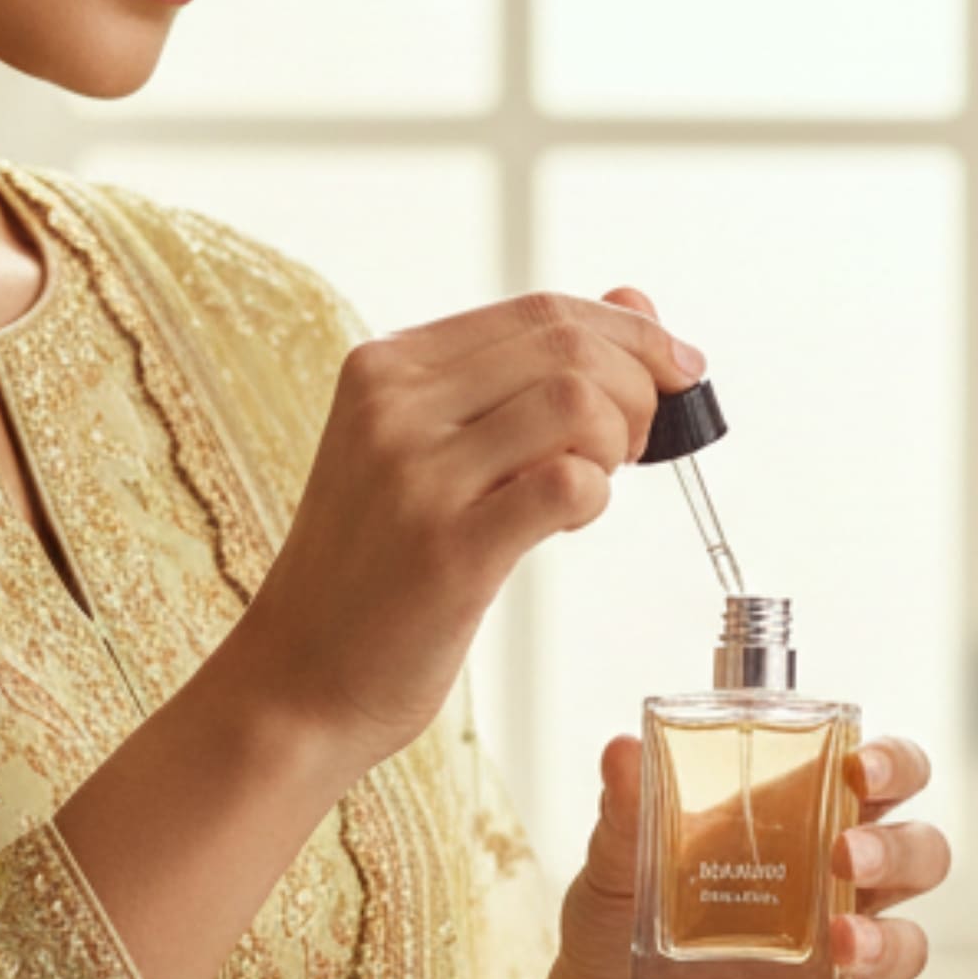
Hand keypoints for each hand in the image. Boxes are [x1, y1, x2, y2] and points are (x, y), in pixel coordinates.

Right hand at [225, 284, 703, 779]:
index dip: (631, 333)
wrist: (299, 676)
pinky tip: (568, 521)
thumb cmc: (375, 566)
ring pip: (577, 403)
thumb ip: (523, 375)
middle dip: (639, 388)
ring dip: (617, 443)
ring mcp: (416, 475)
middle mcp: (393, 406)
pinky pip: (565, 484)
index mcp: (385, 367)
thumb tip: (634, 302)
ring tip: (594, 484)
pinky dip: (593, 497)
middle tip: (637, 445)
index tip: (678, 368)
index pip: (539, 311)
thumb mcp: (426, 448)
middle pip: (568, 346)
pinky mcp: (447, 549)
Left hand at [491, 734, 946, 978]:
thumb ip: (626, 811)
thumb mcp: (613, 866)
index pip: (885, 778)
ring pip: (907, 945)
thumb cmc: (620, 925)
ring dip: (882, 942)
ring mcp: (836, 959)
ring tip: (837, 945)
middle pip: (922, 853)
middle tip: (845, 856)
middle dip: (897, 850)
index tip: (859, 766)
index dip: (895, 765)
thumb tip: (622, 751)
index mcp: (807, 821)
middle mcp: (838, 886)